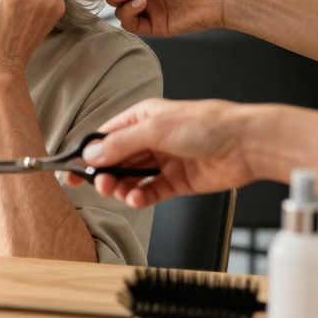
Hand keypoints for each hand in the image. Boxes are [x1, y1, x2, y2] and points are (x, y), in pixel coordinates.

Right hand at [63, 99, 256, 207]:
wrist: (246, 145)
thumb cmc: (206, 125)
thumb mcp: (155, 129)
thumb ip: (121, 144)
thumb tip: (91, 154)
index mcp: (141, 118)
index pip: (106, 137)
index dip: (88, 153)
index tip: (71, 170)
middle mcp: (150, 139)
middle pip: (115, 160)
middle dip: (103, 174)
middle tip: (99, 184)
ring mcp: (163, 161)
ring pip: (130, 178)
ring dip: (121, 187)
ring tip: (122, 192)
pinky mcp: (176, 182)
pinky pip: (150, 192)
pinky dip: (140, 197)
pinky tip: (138, 199)